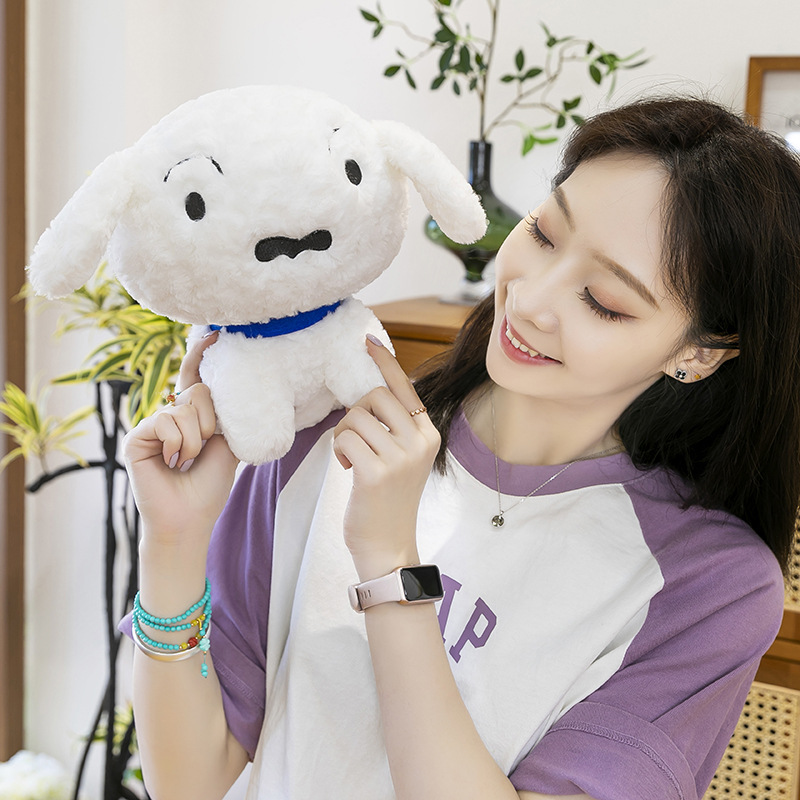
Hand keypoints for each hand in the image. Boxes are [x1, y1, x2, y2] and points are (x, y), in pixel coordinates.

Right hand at [123, 331, 238, 546]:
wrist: (190, 519)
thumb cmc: (207, 487)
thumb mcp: (227, 446)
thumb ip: (225, 416)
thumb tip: (224, 388)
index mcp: (191, 418)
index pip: (194, 381)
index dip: (200, 357)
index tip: (214, 334)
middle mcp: (169, 417)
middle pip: (196, 391)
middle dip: (209, 422)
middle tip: (203, 449)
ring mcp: (151, 426)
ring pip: (183, 408)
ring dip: (195, 440)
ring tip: (186, 461)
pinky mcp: (136, 436)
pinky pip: (165, 422)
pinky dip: (177, 444)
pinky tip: (171, 462)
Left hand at [332, 337, 440, 577]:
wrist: (388, 545)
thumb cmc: (388, 498)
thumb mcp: (403, 458)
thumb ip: (395, 426)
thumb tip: (371, 392)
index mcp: (428, 434)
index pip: (404, 387)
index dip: (384, 362)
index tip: (367, 340)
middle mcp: (420, 442)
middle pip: (374, 396)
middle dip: (355, 413)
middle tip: (353, 439)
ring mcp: (400, 457)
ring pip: (355, 417)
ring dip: (344, 435)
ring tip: (351, 459)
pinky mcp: (377, 472)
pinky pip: (345, 438)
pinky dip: (339, 451)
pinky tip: (347, 469)